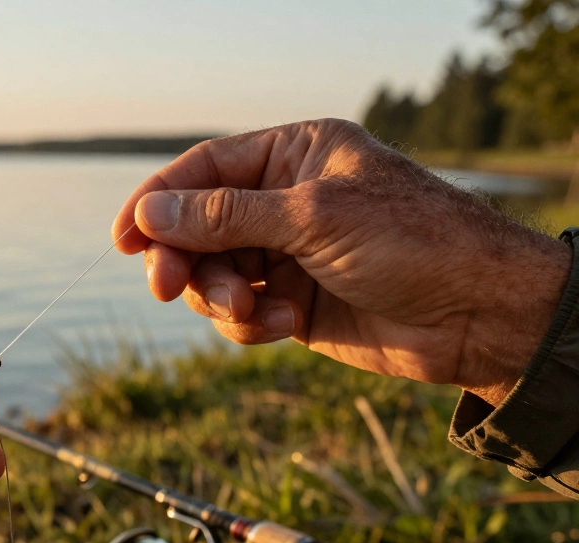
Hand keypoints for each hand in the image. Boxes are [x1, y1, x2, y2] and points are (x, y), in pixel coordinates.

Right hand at [111, 119, 569, 404]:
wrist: (480, 316)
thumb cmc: (414, 244)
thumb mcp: (312, 219)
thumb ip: (225, 217)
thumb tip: (149, 215)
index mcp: (296, 154)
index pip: (205, 169)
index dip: (157, 202)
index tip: (121, 239)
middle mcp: (287, 200)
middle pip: (199, 227)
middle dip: (184, 260)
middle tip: (169, 287)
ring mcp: (289, 254)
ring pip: (215, 275)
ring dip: (221, 298)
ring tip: (251, 313)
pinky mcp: (295, 304)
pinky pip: (242, 314)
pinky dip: (251, 325)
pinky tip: (286, 327)